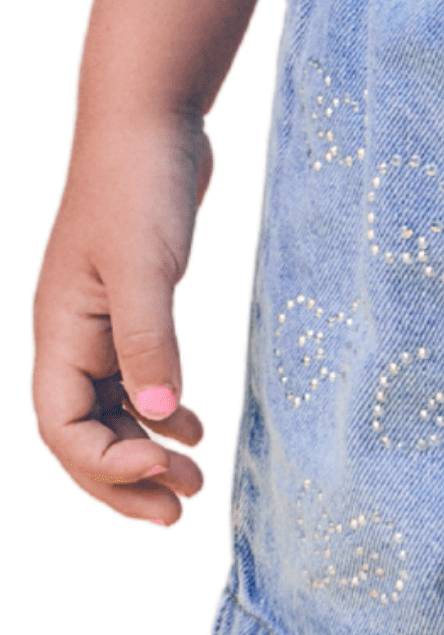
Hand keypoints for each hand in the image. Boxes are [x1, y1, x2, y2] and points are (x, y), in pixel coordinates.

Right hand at [32, 111, 211, 523]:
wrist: (150, 123)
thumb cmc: (138, 185)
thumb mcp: (145, 268)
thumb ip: (150, 343)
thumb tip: (157, 419)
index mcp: (58, 332)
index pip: (62, 428)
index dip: (107, 465)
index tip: (167, 466)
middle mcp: (71, 336)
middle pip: (83, 434)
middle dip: (126, 479)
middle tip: (180, 511)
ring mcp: (99, 325)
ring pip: (112, 412)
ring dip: (147, 451)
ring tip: (194, 482)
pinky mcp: (133, 309)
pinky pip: (136, 380)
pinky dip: (161, 411)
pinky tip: (193, 427)